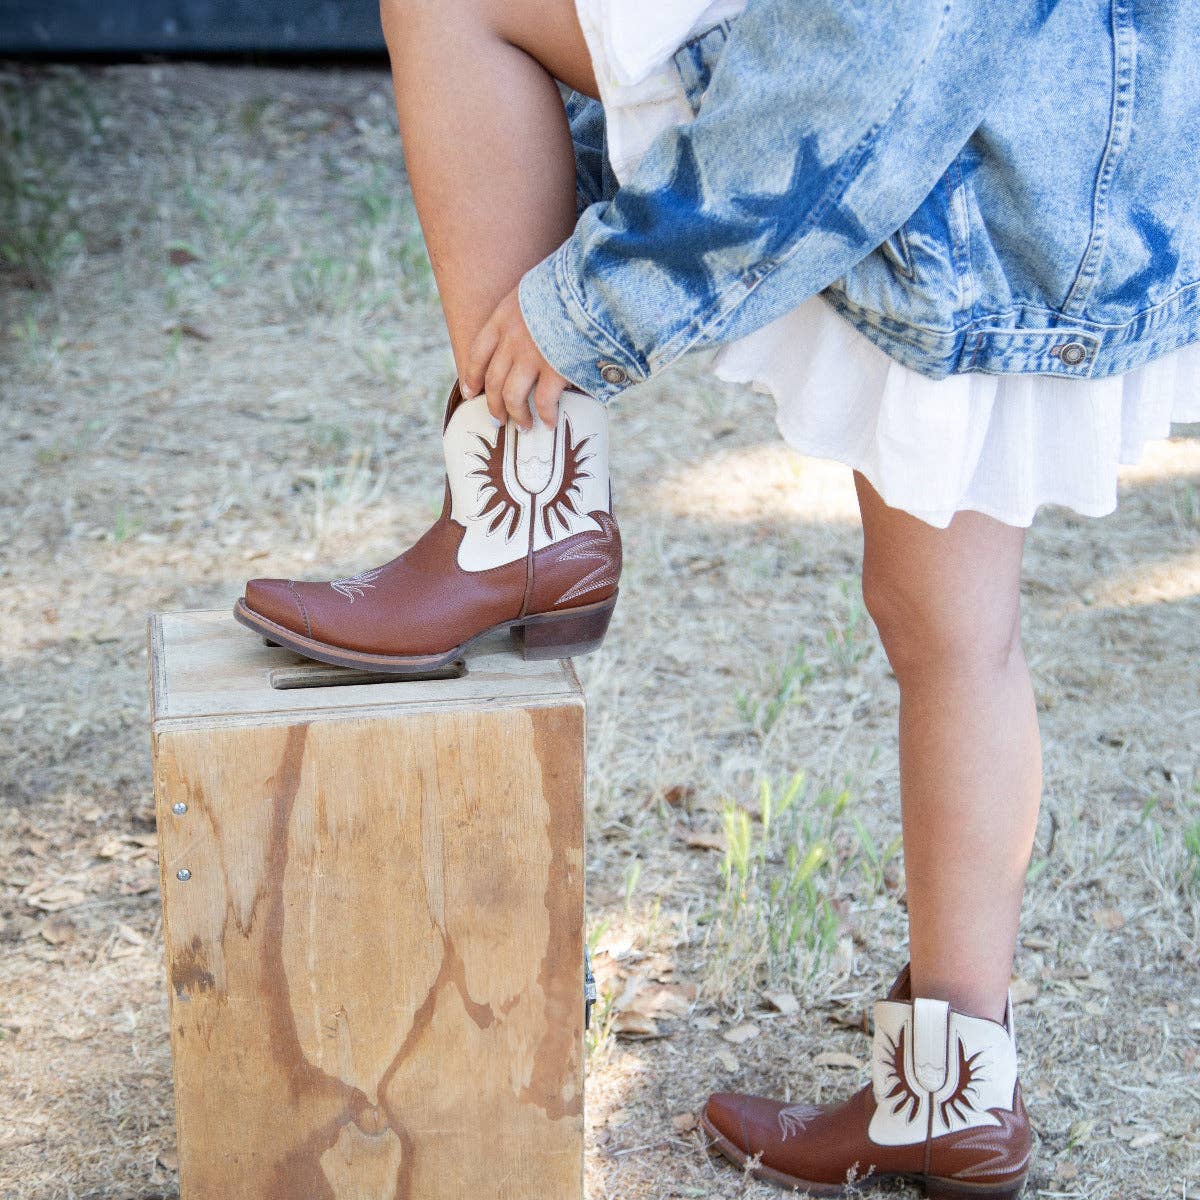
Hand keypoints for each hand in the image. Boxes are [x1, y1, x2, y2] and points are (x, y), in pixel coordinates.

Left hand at [461, 285, 567, 430]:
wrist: (589, 288)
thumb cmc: (568, 285)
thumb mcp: (534, 288)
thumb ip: (526, 310)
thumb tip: (534, 325)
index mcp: (503, 317)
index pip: (478, 352)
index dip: (472, 375)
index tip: (470, 392)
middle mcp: (511, 340)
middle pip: (493, 381)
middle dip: (493, 405)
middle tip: (497, 420)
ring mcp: (532, 356)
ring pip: (512, 397)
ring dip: (517, 415)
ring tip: (524, 426)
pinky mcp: (555, 369)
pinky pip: (544, 401)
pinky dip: (546, 415)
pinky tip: (549, 422)